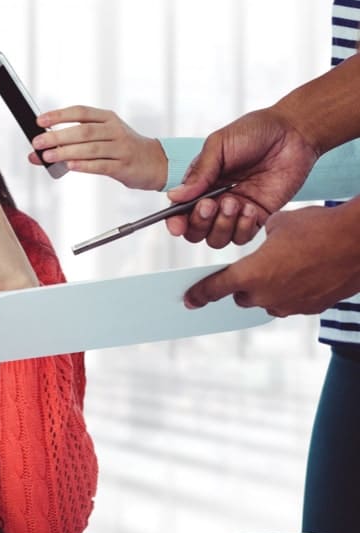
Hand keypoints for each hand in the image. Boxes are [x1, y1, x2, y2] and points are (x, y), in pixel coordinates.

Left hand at [31, 106, 166, 190]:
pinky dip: (84, 165)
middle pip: (83, 131)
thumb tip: (36, 153)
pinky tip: (70, 166)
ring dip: (66, 152)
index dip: (59, 115)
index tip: (40, 121)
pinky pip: (101, 165)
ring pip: (91, 148)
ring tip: (48, 156)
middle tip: (38, 142)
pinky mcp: (124, 166)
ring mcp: (121, 148)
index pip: (81, 112)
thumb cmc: (121, 148)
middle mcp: (115, 130)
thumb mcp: (101, 138)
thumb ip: (71, 143)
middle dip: (58, 136)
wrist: (155, 162)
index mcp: (107, 118)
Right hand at [164, 107, 319, 246]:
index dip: (175, 222)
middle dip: (199, 222)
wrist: (293, 132)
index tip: (176, 224)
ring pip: (217, 238)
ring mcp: (236, 210)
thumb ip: (199, 173)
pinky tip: (251, 207)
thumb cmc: (254, 132)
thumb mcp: (219, 145)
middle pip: (195, 231)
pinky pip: (243, 236)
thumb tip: (175, 196)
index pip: (179, 211)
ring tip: (234, 202)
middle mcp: (215, 200)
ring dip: (222, 225)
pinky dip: (243, 227)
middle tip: (211, 203)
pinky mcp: (258, 216)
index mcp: (200, 184)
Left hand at [183, 199, 359, 315]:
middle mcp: (267, 296)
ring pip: (267, 301)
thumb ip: (262, 237)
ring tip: (284, 266)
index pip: (216, 288)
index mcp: (251, 274)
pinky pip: (291, 302)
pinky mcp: (311, 308)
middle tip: (251, 268)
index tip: (189, 301)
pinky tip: (304, 273)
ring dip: (268, 288)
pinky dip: (291, 290)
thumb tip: (263, 238)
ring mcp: (290, 305)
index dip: (199, 294)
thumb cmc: (318, 228)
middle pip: (242, 296)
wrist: (359, 244)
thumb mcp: (279, 224)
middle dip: (242, 284)